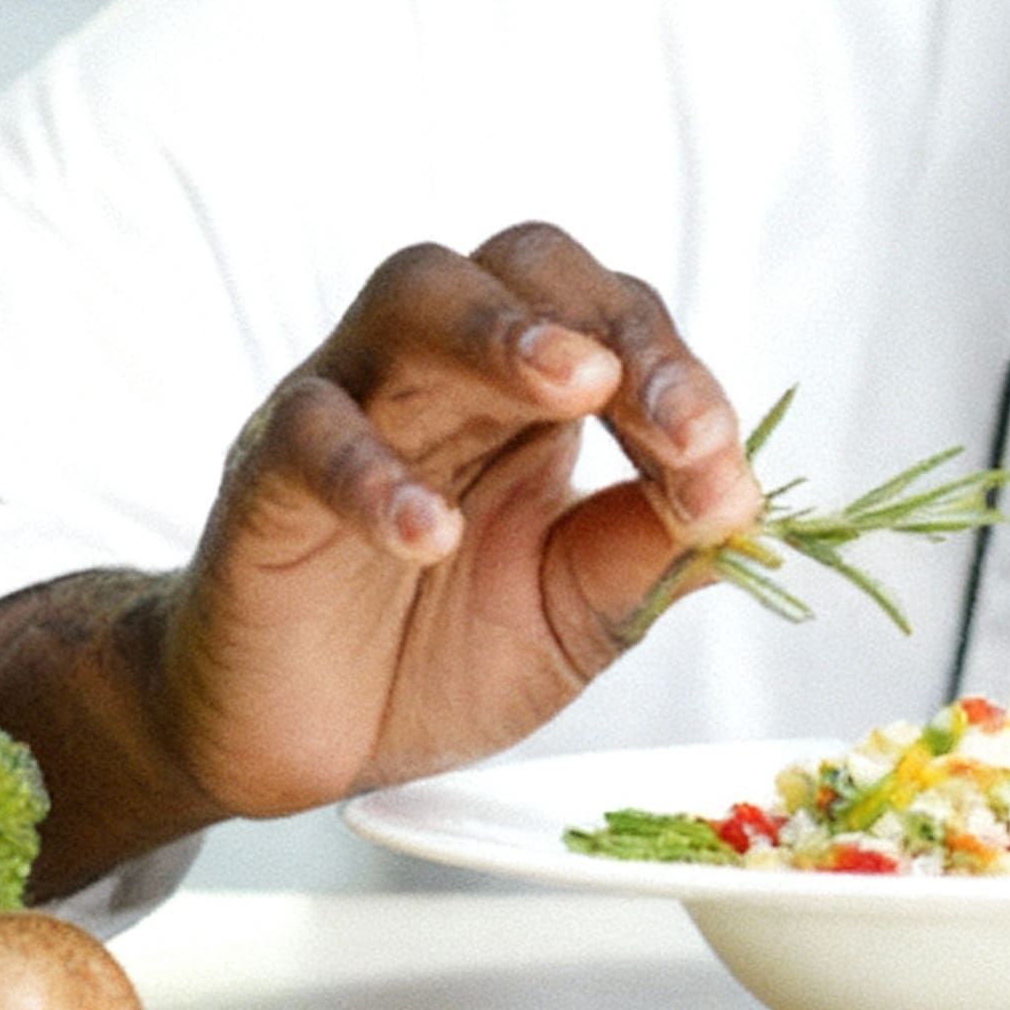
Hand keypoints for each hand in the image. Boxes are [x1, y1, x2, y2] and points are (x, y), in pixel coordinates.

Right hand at [0, 225, 759, 896]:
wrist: (302, 745)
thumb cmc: (433, 657)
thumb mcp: (574, 616)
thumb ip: (648, 556)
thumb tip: (746, 505)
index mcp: (526, 396)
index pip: (613, 322)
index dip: (680, 379)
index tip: (727, 474)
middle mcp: (440, 373)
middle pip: (521, 264)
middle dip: (609, 321)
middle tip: (675, 416)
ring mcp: (348, 406)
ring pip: (412, 296)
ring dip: (501, 331)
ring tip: (575, 385)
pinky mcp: (263, 475)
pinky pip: (311, 433)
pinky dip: (374, 473)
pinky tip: (432, 533)